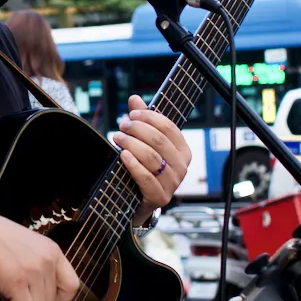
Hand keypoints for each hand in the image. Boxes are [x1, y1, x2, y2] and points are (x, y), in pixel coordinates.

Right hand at [0, 208, 80, 300]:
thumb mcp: (27, 246)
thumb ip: (38, 266)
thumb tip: (38, 294)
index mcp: (53, 251)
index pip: (72, 286)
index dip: (58, 299)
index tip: (39, 297)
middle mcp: (48, 261)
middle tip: (14, 292)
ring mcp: (34, 271)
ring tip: (6, 294)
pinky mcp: (17, 282)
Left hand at [114, 95, 191, 219]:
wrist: (140, 202)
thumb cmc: (145, 169)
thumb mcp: (146, 144)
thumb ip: (142, 121)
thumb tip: (134, 98)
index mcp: (183, 151)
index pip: (168, 127)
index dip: (149, 117)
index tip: (132, 114)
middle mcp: (182, 167)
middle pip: (158, 140)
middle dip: (137, 129)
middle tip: (122, 125)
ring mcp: (172, 183)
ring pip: (151, 157)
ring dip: (131, 143)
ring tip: (118, 137)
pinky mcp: (160, 197)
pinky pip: (146, 177)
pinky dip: (133, 164)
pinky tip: (122, 155)